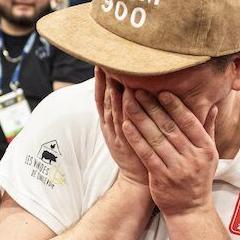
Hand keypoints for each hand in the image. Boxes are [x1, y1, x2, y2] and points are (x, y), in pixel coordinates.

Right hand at [94, 71, 148, 189]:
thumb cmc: (139, 152)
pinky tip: (123, 93)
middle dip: (102, 79)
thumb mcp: (129, 131)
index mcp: (110, 123)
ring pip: (111, 108)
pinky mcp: (125, 142)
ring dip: (110, 88)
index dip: (100, 80)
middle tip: (102, 58)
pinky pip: (122, 121)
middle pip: (103, 99)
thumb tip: (130, 91)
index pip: (102, 97)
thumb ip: (129, 113)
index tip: (101, 61)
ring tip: (110, 69)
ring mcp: (117, 134)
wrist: (139, 181)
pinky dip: (121, 107)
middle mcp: (111, 126)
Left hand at [121, 90, 218, 215]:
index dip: (175, 106)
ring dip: (140, 118)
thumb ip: (209, 129)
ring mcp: (177, 169)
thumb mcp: (210, 155)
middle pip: (170, 127)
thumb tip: (213, 106)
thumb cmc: (199, 178)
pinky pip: (146, 154)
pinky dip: (136, 139)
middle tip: (138, 90)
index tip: (162, 90)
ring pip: (156, 139)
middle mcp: (193, 157)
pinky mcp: (161, 178)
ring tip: (128, 102)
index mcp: (206, 148)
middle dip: (152, 107)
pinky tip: (126, 125)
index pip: (190, 122)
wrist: (190, 209)